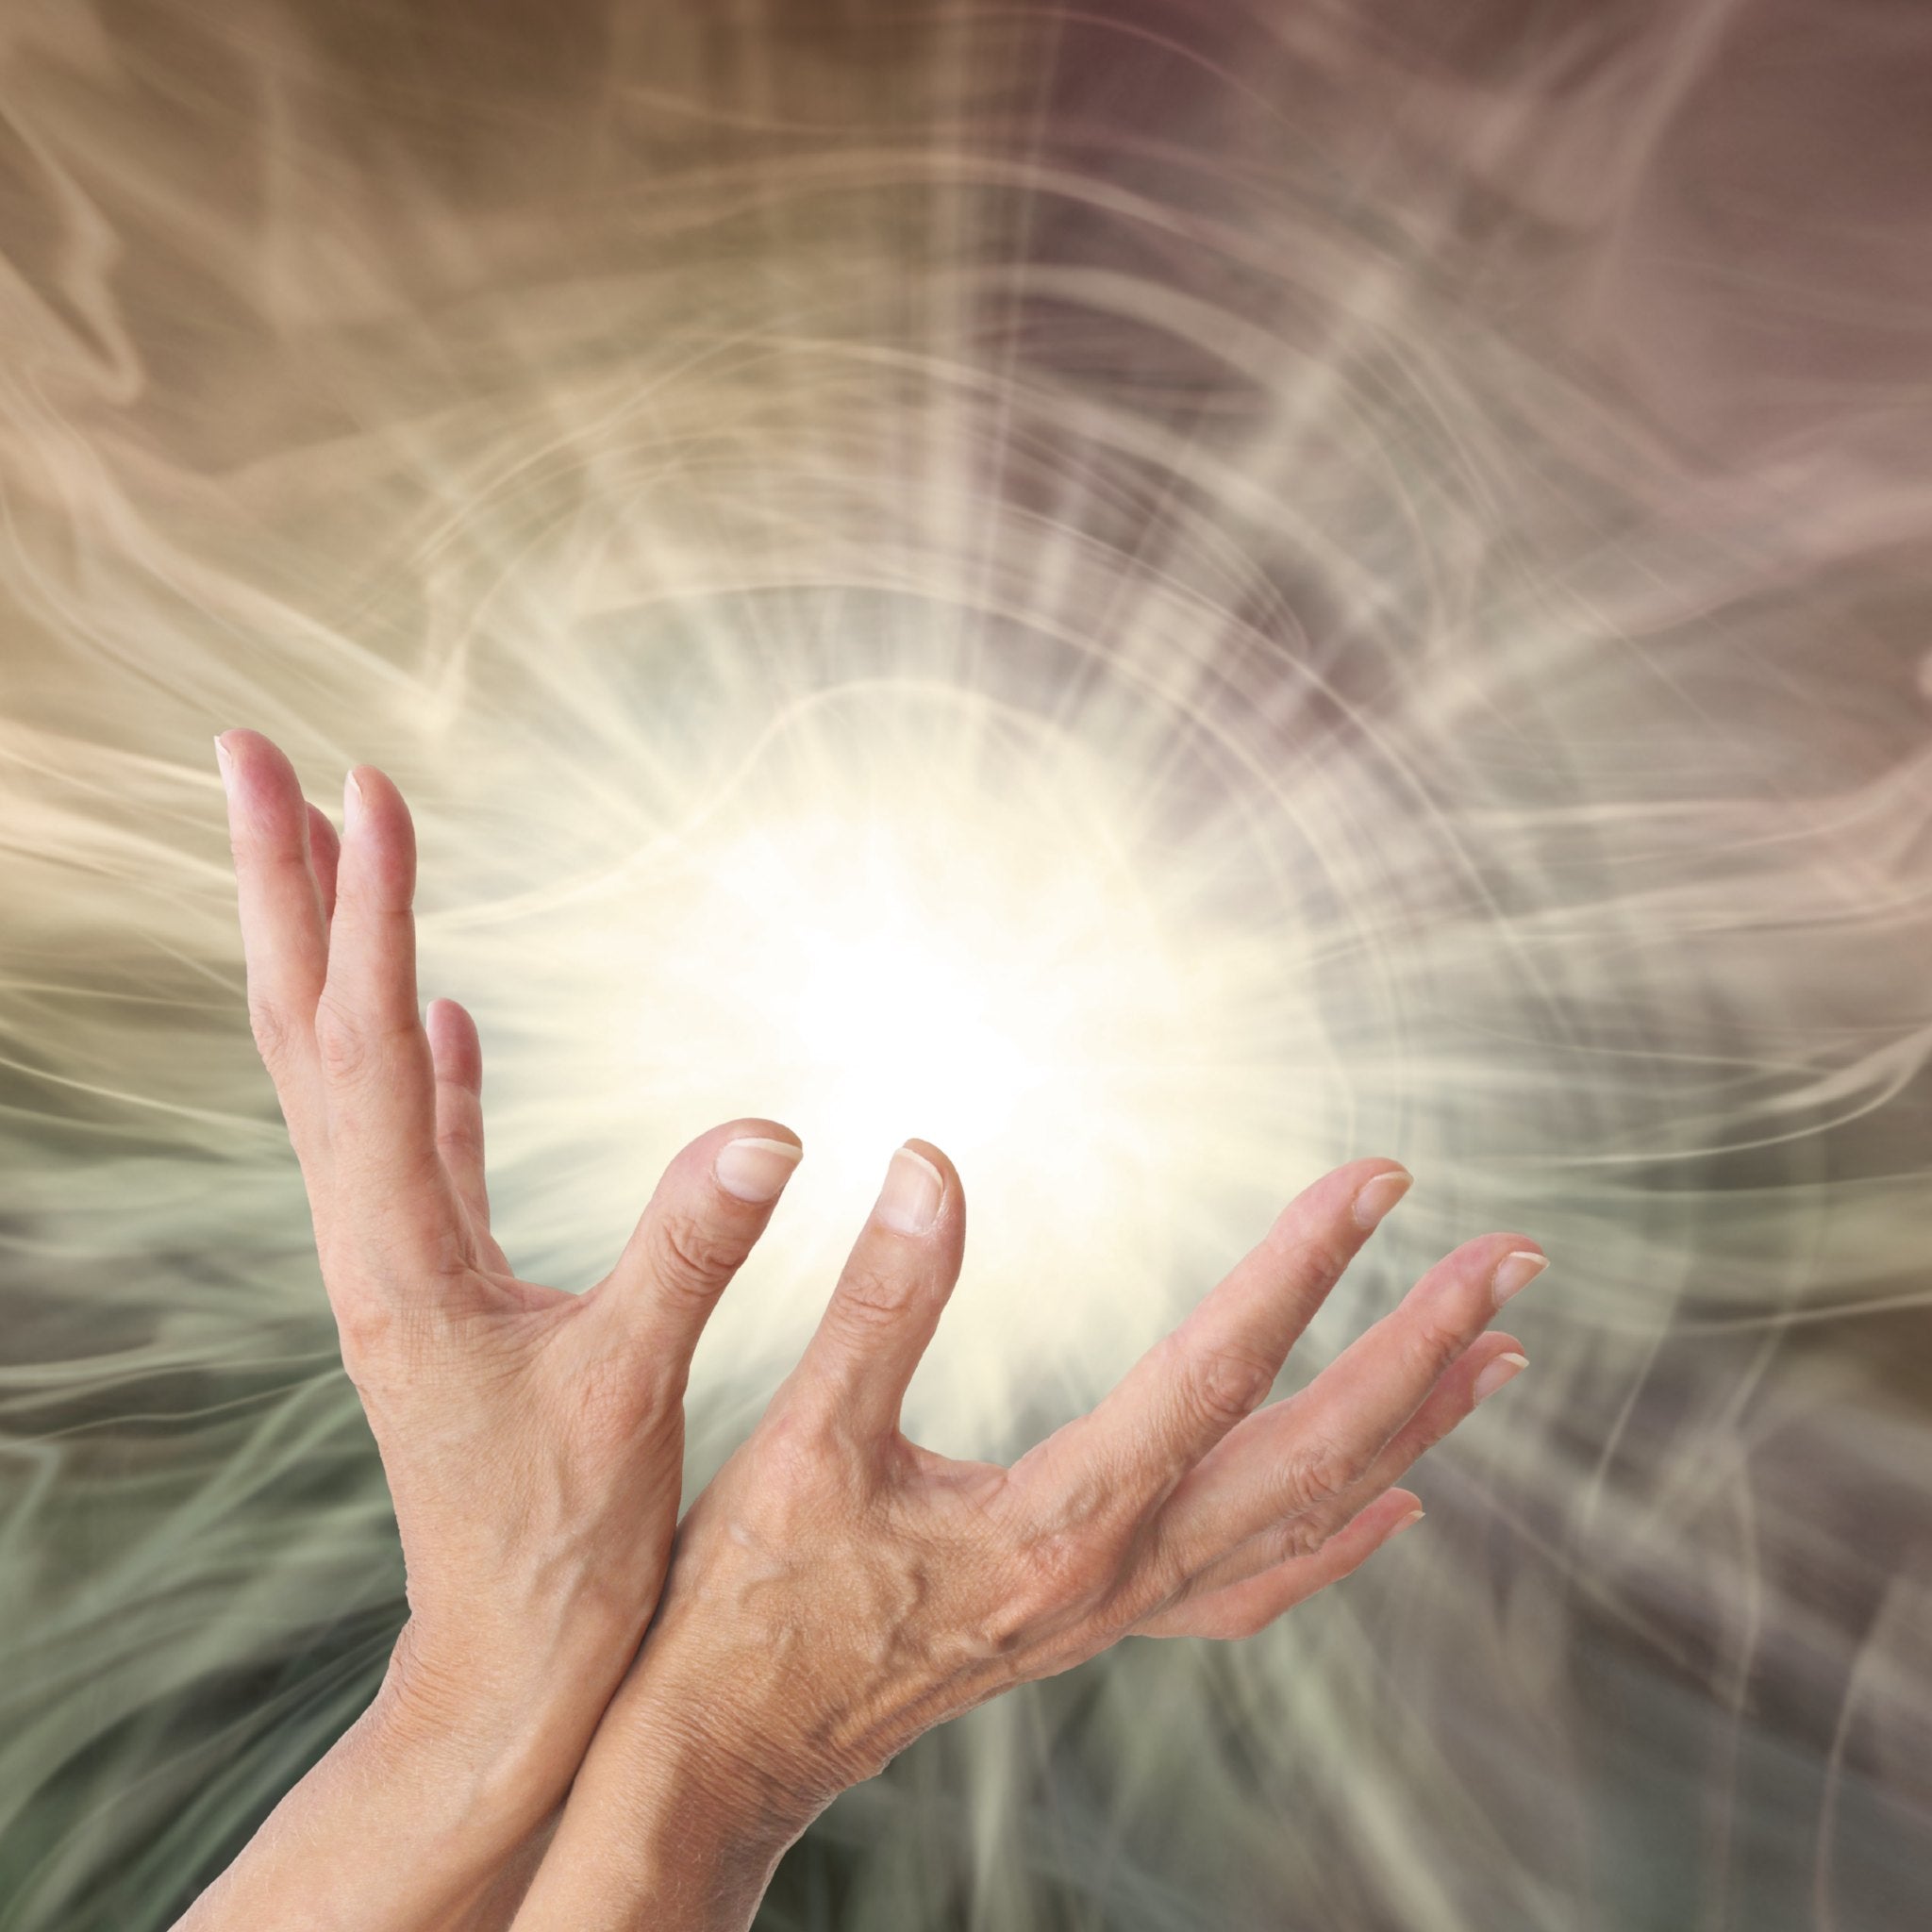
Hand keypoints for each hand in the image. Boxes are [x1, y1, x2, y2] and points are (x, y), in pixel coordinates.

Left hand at [198, 731, 804, 1925]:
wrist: (512, 1654)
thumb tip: (768, 1127)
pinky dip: (416, 1054)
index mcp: (400, 1255)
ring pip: (343, 1066)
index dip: (370, 911)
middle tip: (250, 757)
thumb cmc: (566, 1543)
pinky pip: (413, 1134)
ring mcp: (401, 1252)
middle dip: (277, 887)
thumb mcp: (636, 1395)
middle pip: (302, 1027)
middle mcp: (372, 1239)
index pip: (369, 1047)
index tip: (368, 786)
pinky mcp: (444, 1275)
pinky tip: (441, 1007)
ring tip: (325, 843)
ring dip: (327, 946)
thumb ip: (691, 1255)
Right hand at [513, 1143, 1540, 1929]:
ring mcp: (1120, 1609)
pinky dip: (1340, 1540)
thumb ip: (872, 1307)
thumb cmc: (751, 1600)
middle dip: (1422, 1347)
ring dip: (1410, 1427)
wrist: (730, 1753)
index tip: (1382, 1177)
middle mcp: (1118, 1574)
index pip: (1217, 1371)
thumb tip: (933, 1164)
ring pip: (1307, 1516)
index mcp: (1056, 1522)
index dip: (1305, 1265)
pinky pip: (1258, 1583)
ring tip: (1498, 1353)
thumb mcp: (794, 1444)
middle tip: (1514, 1258)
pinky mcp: (1100, 1621)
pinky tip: (1393, 1506)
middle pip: (1314, 1453)